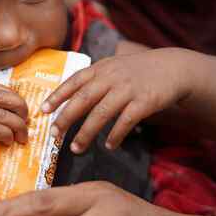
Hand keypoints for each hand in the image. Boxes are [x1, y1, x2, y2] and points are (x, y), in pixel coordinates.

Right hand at [0, 82, 27, 185]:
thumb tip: (17, 104)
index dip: (12, 96)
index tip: (21, 108)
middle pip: (0, 97)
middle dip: (19, 107)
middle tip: (27, 119)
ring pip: (2, 115)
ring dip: (18, 126)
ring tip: (21, 135)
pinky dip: (8, 136)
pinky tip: (9, 142)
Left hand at [42, 48, 196, 152]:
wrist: (173, 68)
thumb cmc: (136, 71)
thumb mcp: (112, 67)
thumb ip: (93, 79)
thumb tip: (67, 96)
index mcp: (100, 68)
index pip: (73, 81)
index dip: (57, 96)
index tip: (43, 111)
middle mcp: (111, 77)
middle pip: (83, 99)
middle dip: (66, 118)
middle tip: (54, 135)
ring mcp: (128, 89)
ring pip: (101, 113)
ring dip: (86, 133)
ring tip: (76, 148)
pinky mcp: (145, 101)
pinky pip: (126, 121)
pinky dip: (115, 135)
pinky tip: (109, 146)